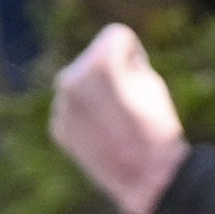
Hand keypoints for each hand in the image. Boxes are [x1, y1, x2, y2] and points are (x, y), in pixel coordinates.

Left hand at [49, 23, 190, 213]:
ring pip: (78, 86)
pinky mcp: (58, 127)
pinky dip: (86, 118)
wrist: (148, 178)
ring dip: (94, 95)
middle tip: (128, 98)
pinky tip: (105, 137)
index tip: (139, 72)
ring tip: (117, 121)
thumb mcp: (150, 81)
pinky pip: (72, 111)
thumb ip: (124, 62)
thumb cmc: (156, 126)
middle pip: (93, 60)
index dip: (133, 52)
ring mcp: (61, 104)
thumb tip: (106, 58)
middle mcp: (72, 78)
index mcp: (100, 61)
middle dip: (108, 71)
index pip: (117, 36)